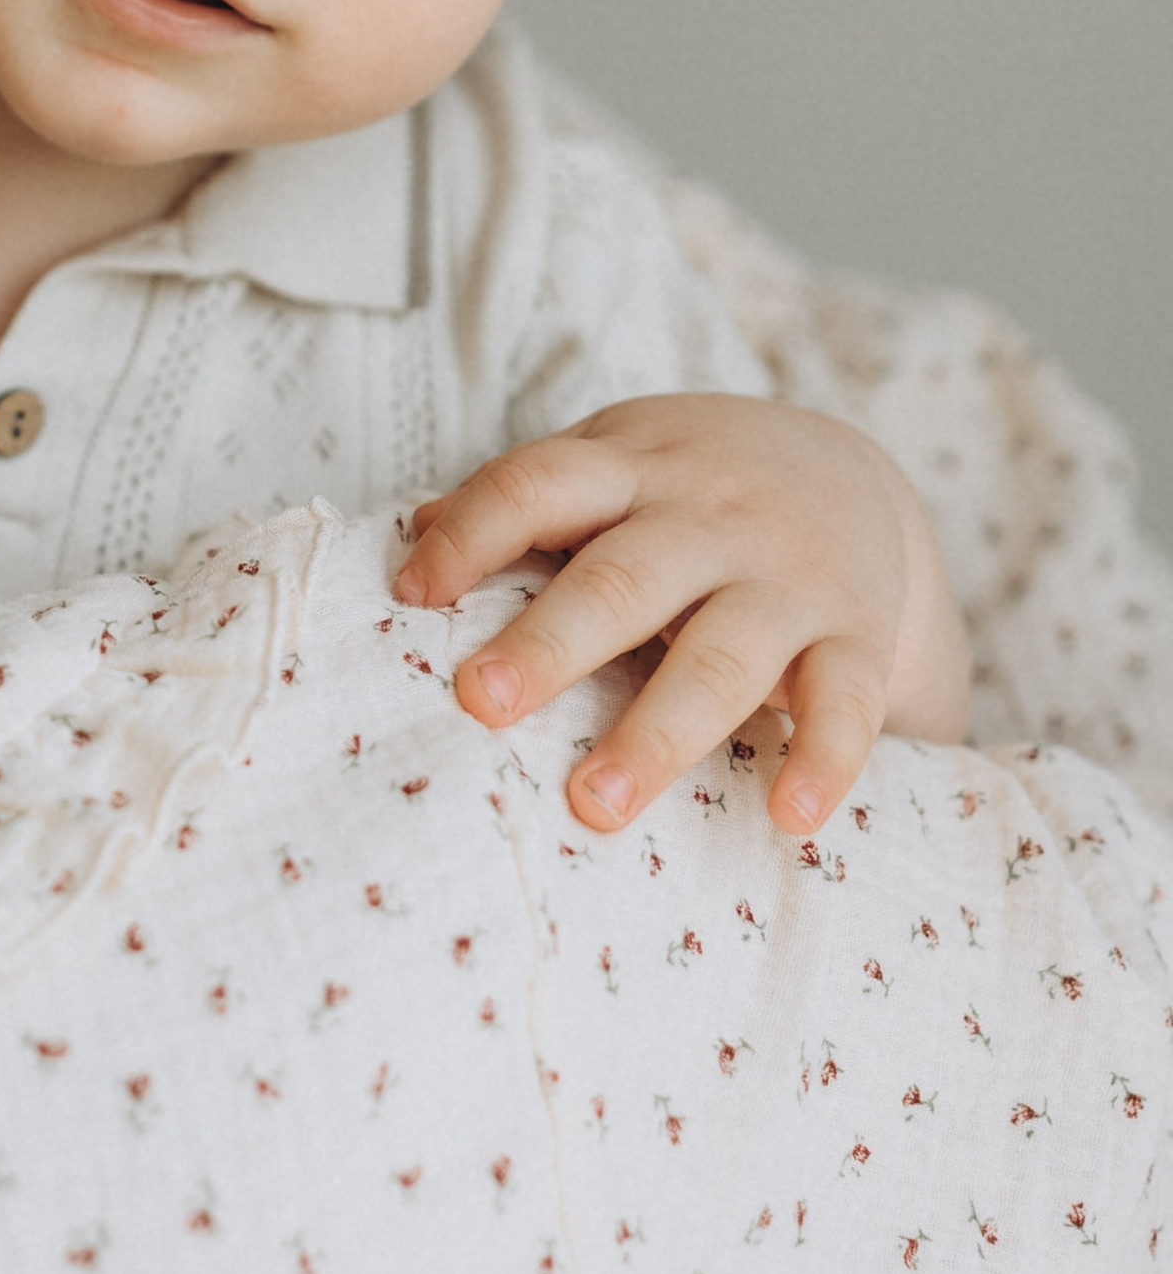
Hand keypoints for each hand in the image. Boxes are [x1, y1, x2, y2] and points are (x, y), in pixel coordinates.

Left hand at [391, 395, 970, 838]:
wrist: (861, 479)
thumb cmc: (697, 489)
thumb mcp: (619, 459)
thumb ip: (534, 495)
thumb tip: (415, 531)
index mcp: (633, 467)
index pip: (539, 485)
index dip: (473, 534)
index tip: (411, 595)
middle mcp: (710, 517)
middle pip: (622, 579)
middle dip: (551, 643)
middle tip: (480, 703)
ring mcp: (789, 578)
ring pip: (722, 656)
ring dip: (657, 734)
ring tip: (592, 804)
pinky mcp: (857, 635)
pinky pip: (846, 699)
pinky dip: (823, 757)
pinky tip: (787, 814)